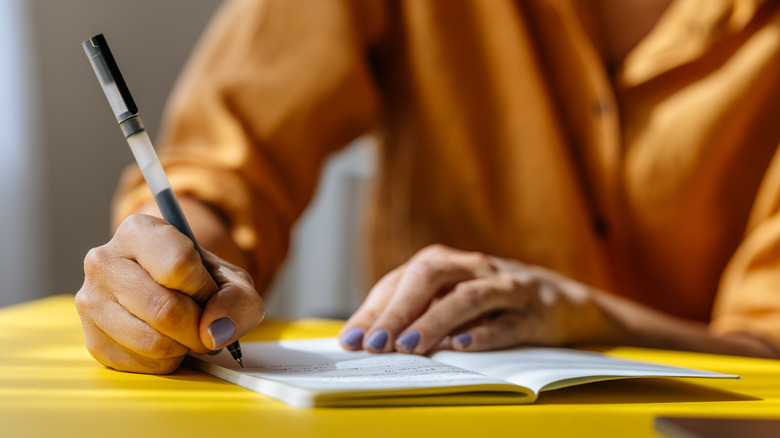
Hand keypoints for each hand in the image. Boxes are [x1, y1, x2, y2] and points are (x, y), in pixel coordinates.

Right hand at [75, 214, 264, 373]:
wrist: (171, 293)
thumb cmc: (201, 282)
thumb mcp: (232, 280)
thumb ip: (237, 299)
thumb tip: (214, 331)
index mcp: (139, 231)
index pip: (179, 266)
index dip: (205, 289)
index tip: (209, 293)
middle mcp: (104, 261)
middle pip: (165, 309)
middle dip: (199, 328)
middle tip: (206, 326)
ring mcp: (91, 301)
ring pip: (153, 341)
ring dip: (184, 346)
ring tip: (184, 331)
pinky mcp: (91, 339)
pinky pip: (141, 364)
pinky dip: (166, 361)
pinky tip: (165, 341)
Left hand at [339, 244, 614, 354]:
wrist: (560, 302)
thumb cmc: (490, 302)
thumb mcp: (450, 300)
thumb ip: (411, 313)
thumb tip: (363, 337)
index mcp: (445, 262)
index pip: (401, 280)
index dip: (374, 309)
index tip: (352, 340)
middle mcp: (472, 267)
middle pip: (430, 277)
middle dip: (399, 310)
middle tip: (376, 343)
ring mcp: (505, 286)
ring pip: (467, 297)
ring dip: (434, 321)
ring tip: (408, 345)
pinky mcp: (533, 311)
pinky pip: (508, 322)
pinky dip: (484, 334)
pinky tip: (461, 346)